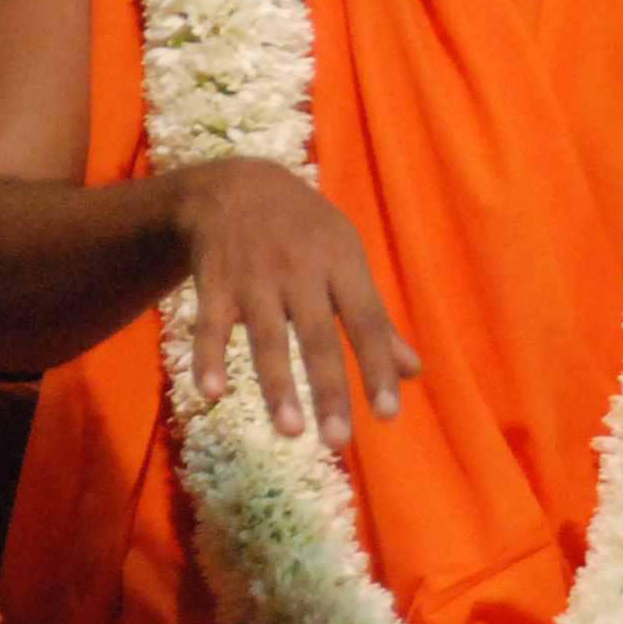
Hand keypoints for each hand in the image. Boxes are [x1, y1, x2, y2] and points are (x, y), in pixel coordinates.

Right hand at [168, 158, 420, 445]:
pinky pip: (209, 324)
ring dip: (277, 384)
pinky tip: (211, 394)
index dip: (377, 367)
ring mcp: (254, 276)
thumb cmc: (305, 232)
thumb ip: (376, 320)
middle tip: (337, 441)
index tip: (388, 415)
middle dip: (328, 389)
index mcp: (341, 264)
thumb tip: (414, 373)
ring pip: (266, 336)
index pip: (366, 321)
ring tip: (290, 431)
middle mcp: (300, 271)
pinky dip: (208, 358)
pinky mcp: (213, 282)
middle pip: (317, 337)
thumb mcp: (346, 259)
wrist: (235, 183)